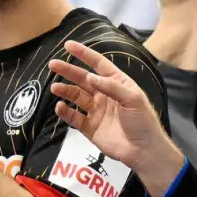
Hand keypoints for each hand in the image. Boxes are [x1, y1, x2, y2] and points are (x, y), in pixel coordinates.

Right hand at [48, 40, 182, 185]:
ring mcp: (96, 111)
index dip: (84, 54)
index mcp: (117, 84)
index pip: (98, 64)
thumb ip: (111, 86)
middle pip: (83, 79)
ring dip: (65, 91)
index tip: (69, 45)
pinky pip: (74, 117)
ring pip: (76, 96)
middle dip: (68, 71)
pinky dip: (65, 112)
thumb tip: (90, 77)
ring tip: (54, 88)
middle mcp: (104, 95)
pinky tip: (60, 107)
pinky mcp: (90, 128)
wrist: (143, 150)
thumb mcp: (133, 98)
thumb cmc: (143, 121)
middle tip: (53, 65)